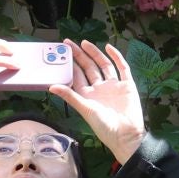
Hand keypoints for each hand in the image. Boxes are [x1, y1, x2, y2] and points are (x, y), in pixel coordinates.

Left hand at [50, 40, 145, 162]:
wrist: (126, 135)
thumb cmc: (104, 126)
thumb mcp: (85, 109)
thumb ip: (70, 96)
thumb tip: (51, 87)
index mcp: (88, 95)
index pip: (77, 75)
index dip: (70, 64)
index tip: (61, 52)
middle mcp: (100, 89)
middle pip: (89, 68)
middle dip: (79, 55)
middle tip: (69, 43)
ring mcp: (114, 86)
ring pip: (104, 65)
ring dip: (95, 54)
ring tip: (85, 43)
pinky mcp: (127, 85)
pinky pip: (122, 68)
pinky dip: (116, 57)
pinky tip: (109, 48)